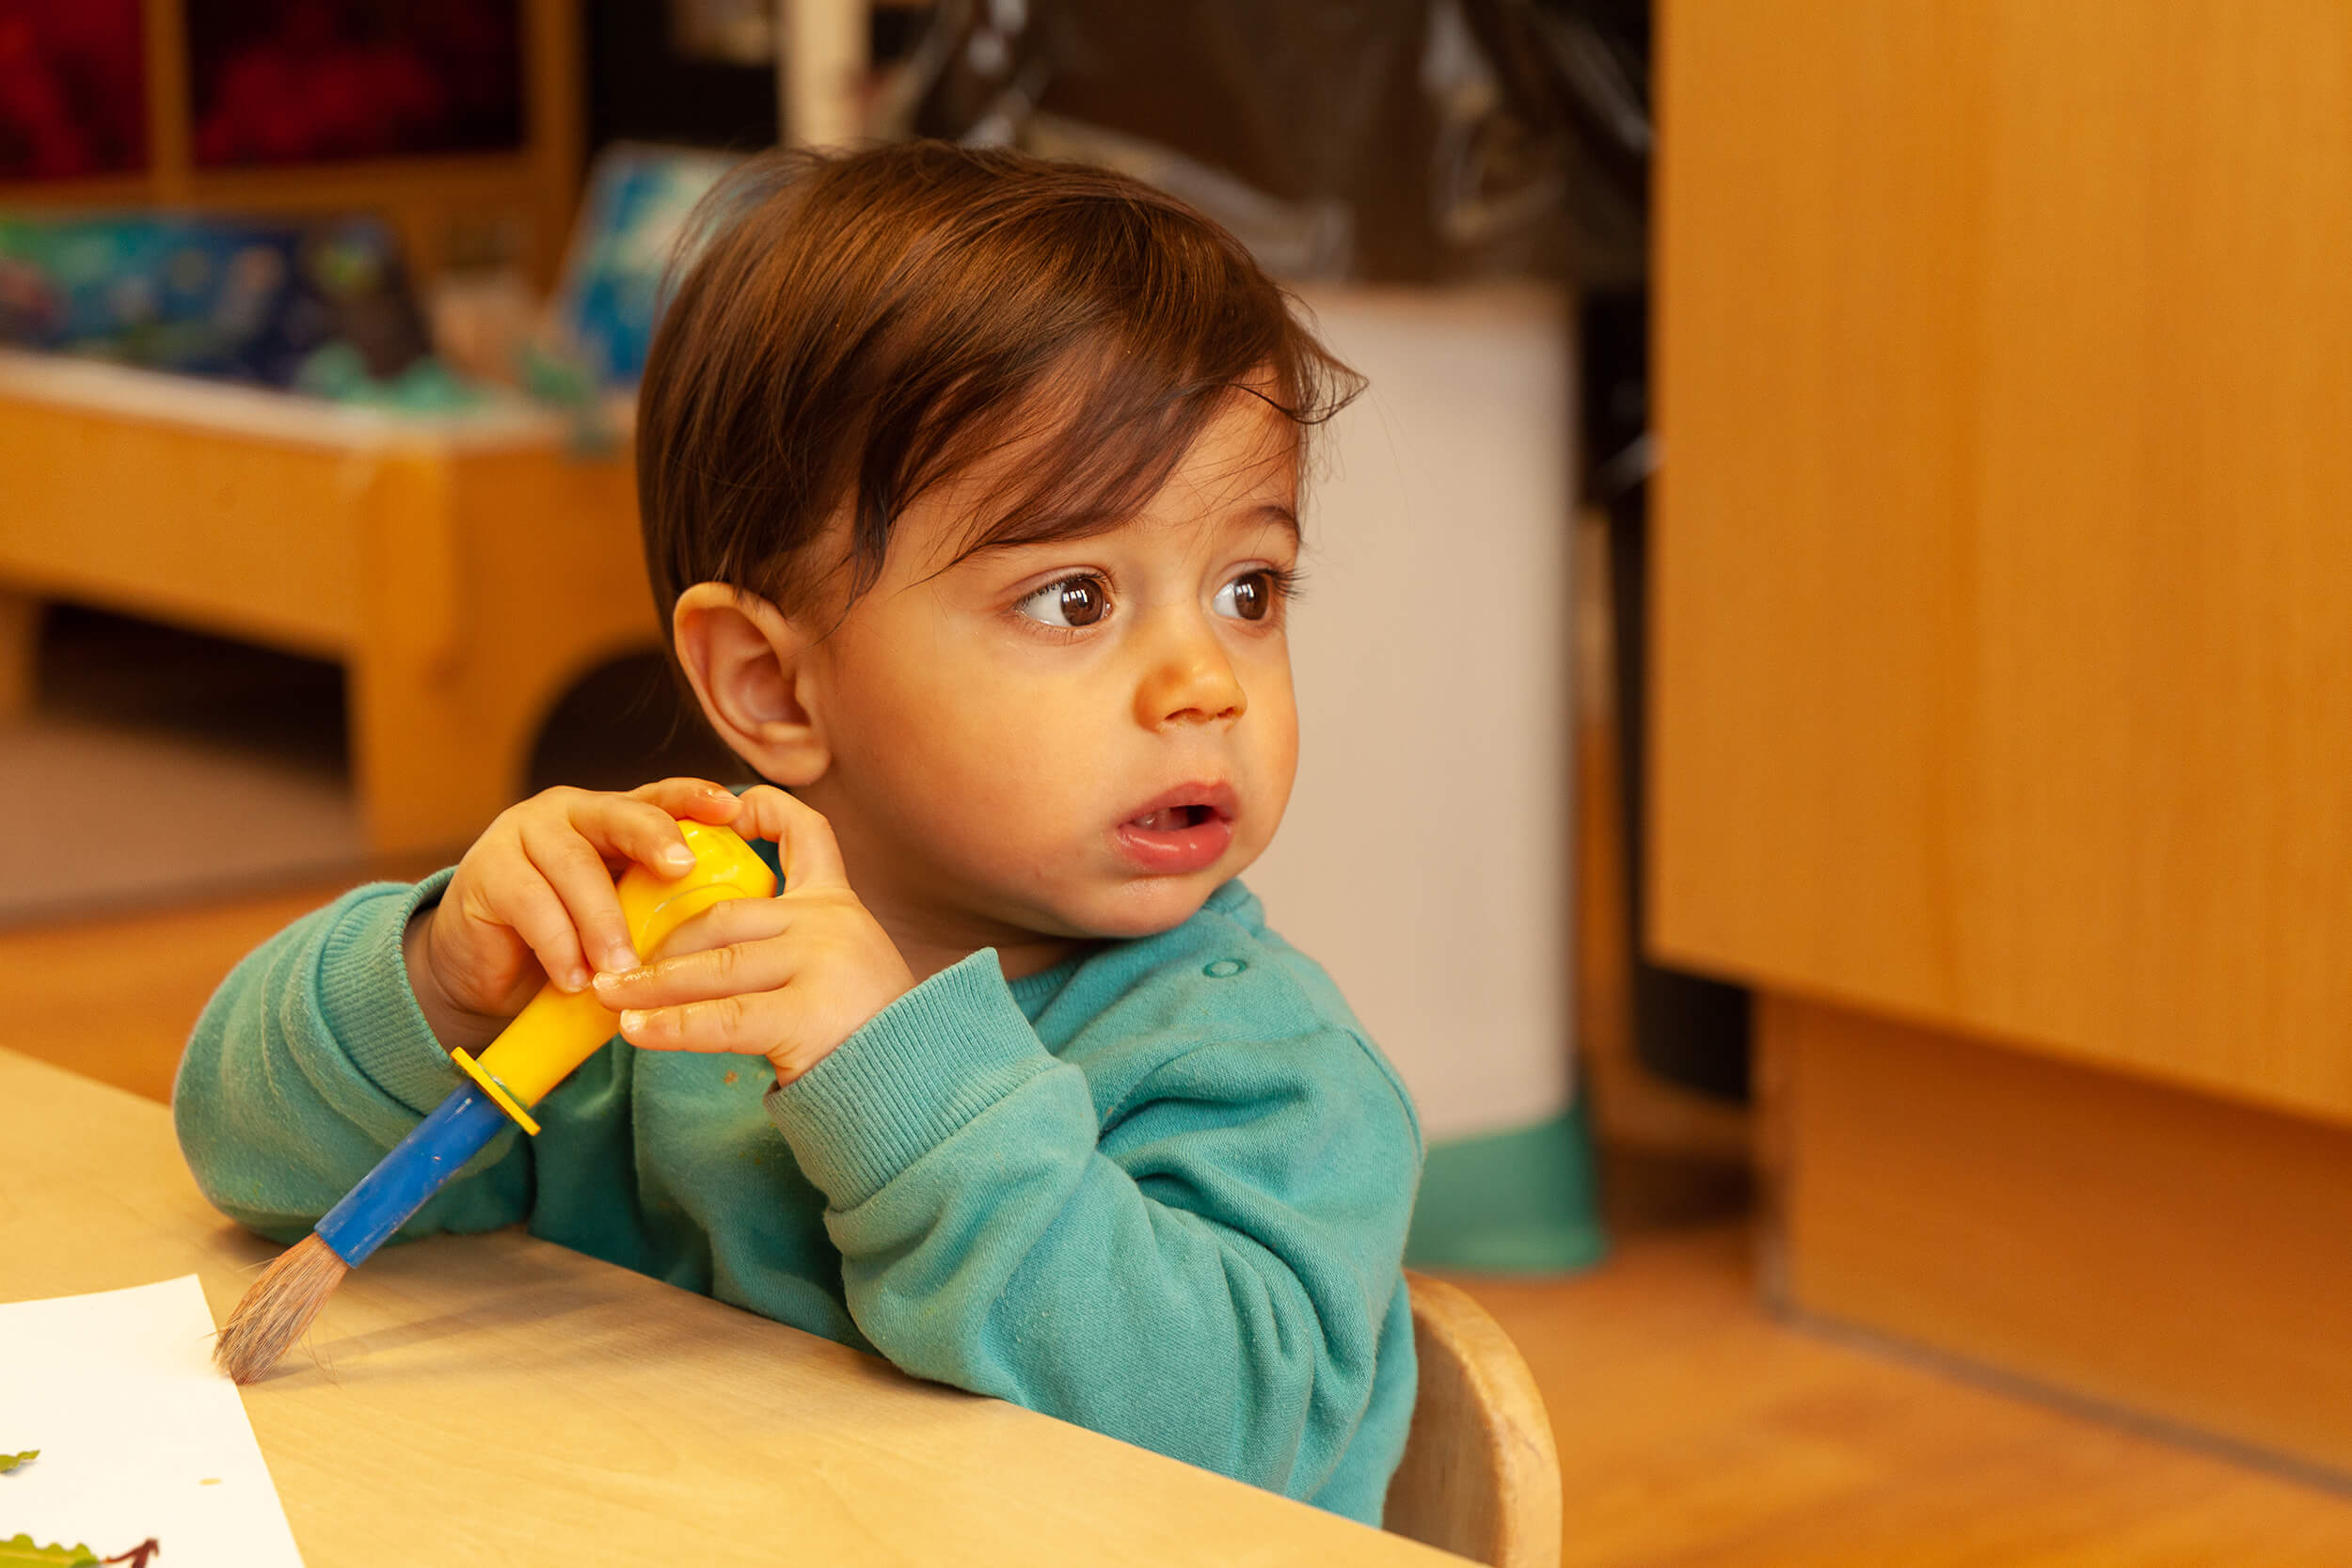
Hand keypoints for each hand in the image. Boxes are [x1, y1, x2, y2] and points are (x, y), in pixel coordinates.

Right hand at [402, 778, 747, 1053]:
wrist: (488, 971)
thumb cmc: (572, 939)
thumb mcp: (623, 917)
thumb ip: (659, 905)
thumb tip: (725, 926)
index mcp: (612, 817)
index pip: (658, 797)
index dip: (694, 797)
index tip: (733, 808)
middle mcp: (569, 813)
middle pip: (617, 815)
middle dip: (654, 837)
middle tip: (682, 868)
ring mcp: (522, 835)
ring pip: (574, 865)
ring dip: (603, 921)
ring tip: (623, 969)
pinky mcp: (486, 872)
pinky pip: (530, 904)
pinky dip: (558, 946)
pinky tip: (575, 980)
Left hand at [591, 786, 913, 1083]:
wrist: (920, 1088)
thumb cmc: (870, 1037)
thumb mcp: (841, 970)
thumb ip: (789, 947)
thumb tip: (697, 952)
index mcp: (839, 906)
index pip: (807, 833)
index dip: (764, 811)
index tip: (724, 809)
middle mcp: (831, 924)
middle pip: (727, 913)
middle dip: (664, 939)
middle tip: (616, 965)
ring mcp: (822, 964)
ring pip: (716, 963)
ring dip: (653, 982)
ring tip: (609, 996)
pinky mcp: (808, 1014)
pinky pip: (723, 1018)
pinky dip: (672, 1025)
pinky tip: (636, 1031)